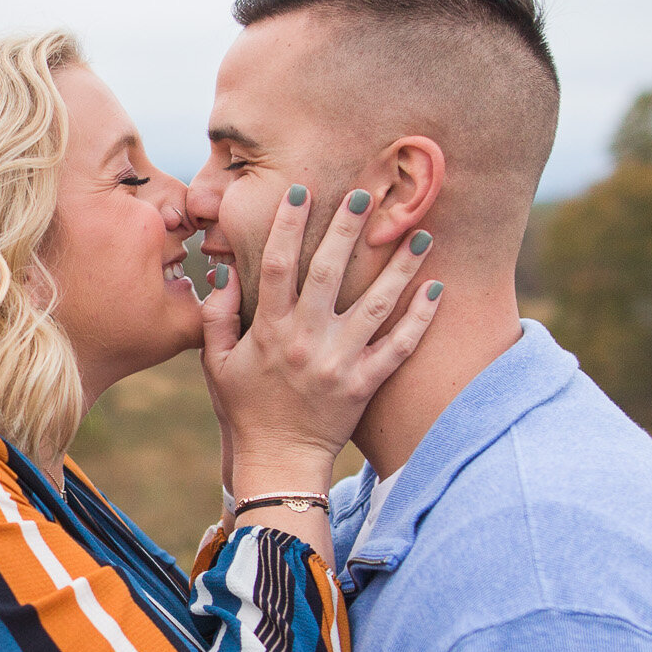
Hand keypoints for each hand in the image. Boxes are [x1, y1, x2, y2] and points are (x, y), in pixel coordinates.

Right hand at [203, 188, 440, 486]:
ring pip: (375, 304)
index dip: (289, 225)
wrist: (279, 460)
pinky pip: (399, 347)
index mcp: (268, 330)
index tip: (303, 191)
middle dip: (348, 230)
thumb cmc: (245, 409)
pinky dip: (419, 318)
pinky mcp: (365, 383)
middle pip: (329, 273)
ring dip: (399, 267)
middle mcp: (305, 340)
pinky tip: (436, 288)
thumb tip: (225, 272)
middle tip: (367, 193)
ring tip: (420, 233)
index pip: (278, 265)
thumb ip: (217, 316)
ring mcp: (339, 362)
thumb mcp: (215, 363)